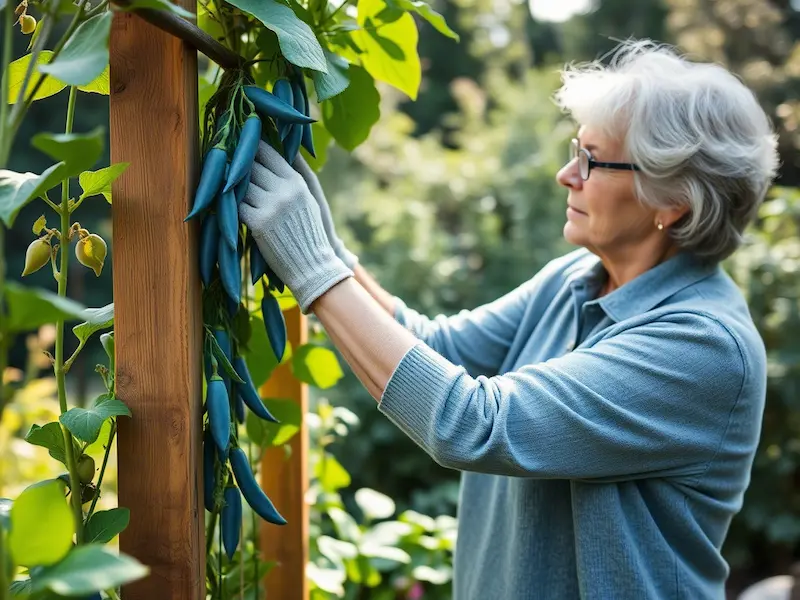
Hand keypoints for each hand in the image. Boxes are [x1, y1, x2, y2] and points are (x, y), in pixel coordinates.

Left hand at [239, 141, 353, 312]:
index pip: (268, 153)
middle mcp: (285, 190)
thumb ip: (295, 176)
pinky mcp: (259, 223)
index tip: (239, 144)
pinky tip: (230, 209)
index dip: (250, 147)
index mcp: (297, 182)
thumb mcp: (309, 200)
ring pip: (240, 185)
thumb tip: (284, 152)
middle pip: (250, 166)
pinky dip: (232, 208)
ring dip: (233, 188)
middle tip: (224, 163)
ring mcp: (271, 206)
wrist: (313, 266)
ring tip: (226, 189)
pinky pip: (236, 207)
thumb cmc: (309, 234)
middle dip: (237, 166)